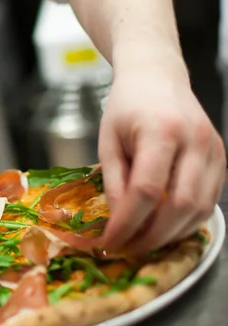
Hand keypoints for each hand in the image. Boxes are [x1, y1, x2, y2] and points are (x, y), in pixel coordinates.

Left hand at [98, 64, 225, 253]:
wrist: (157, 76)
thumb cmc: (127, 106)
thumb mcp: (108, 139)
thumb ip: (114, 180)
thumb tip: (118, 221)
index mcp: (162, 131)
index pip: (146, 190)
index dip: (127, 222)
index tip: (109, 241)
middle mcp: (196, 141)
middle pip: (179, 205)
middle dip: (151, 236)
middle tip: (127, 248)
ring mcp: (214, 150)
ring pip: (200, 209)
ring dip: (170, 234)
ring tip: (143, 242)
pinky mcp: (221, 159)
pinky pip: (209, 201)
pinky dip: (187, 221)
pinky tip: (165, 227)